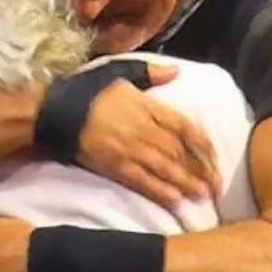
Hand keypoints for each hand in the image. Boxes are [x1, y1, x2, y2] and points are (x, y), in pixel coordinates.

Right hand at [77, 64, 219, 209]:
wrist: (56, 111)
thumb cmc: (88, 89)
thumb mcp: (118, 71)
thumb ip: (149, 72)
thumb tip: (176, 72)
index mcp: (145, 104)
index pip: (183, 125)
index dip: (201, 143)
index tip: (214, 155)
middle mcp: (142, 128)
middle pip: (179, 151)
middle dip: (199, 169)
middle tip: (216, 184)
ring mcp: (130, 149)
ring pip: (165, 169)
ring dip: (186, 183)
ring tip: (202, 196)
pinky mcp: (116, 166)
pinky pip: (144, 181)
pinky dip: (161, 192)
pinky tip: (175, 200)